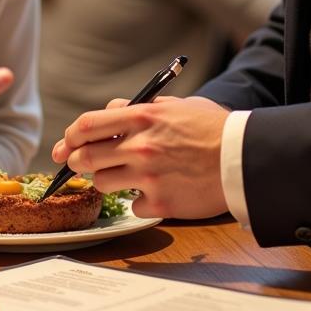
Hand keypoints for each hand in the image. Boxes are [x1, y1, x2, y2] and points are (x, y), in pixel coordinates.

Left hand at [52, 96, 230, 218]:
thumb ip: (138, 107)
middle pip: (86, 157)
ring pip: (102, 183)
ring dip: (106, 179)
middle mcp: (140, 147)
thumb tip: (110, 112)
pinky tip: (155, 191)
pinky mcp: (160, 203)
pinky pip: (133, 204)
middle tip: (78, 162)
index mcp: (143, 117)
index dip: (70, 136)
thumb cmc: (212, 128)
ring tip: (123, 175)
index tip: (67, 143)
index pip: (87, 125)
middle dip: (76, 161)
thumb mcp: (175, 105)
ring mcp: (148, 177)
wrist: (244, 159)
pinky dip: (139, 200)